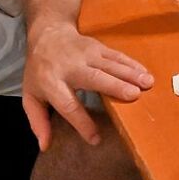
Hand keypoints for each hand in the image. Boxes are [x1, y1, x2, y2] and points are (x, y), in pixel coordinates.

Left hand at [22, 23, 154, 149]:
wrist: (47, 34)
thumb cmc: (39, 71)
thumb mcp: (30, 96)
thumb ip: (38, 121)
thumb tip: (45, 146)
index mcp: (52, 83)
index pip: (68, 105)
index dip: (82, 122)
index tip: (96, 139)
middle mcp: (71, 67)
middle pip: (94, 78)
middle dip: (115, 86)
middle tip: (135, 96)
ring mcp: (86, 54)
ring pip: (110, 64)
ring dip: (130, 73)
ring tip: (148, 83)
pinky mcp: (97, 46)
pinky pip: (116, 55)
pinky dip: (132, 63)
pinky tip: (145, 71)